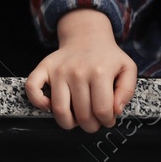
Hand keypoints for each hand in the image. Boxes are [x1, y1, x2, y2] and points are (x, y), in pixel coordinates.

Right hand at [24, 12, 137, 131]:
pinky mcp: (44, 68)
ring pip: (59, 111)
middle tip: (94, 121)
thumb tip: (116, 111)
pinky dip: (38, 103)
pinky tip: (50, 106)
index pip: (102, 111)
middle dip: (90, 126)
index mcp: (100, 72)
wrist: (87, 36)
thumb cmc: (107, 57)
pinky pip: (32, 89)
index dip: (107, 121)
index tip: (108, 119)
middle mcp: (77, 72)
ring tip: (77, 118)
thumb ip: (127, 91)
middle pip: (82, 115)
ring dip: (69, 123)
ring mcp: (59, 71)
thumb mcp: (127, 68)